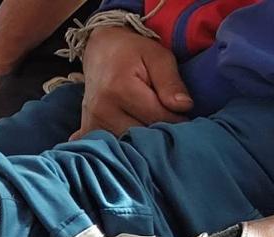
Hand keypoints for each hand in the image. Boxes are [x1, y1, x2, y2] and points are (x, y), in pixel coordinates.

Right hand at [73, 28, 191, 138]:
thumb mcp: (158, 57)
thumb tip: (184, 107)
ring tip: (151, 125)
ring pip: (130, 147)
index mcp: (120, 89)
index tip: (184, 115)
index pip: (160, 119)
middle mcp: (102, 110)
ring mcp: (93, 123)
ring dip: (144, 142)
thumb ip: (171, 82)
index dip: (178, 120)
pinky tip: (133, 136)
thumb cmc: (133, 52)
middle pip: (144, 136)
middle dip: (160, 133)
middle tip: (169, 121)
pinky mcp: (89, 130)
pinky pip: (113, 148)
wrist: (100, 50)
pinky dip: (126, 147)